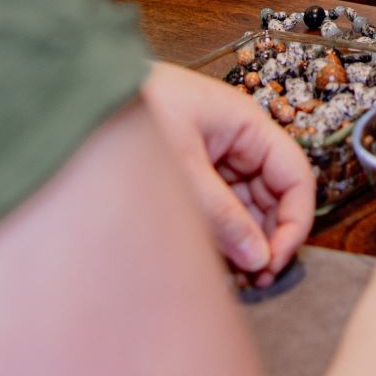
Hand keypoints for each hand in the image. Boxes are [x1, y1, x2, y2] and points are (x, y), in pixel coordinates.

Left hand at [139, 61, 314, 287]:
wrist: (80, 94)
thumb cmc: (133, 110)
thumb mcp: (182, 168)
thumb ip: (222, 215)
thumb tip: (257, 258)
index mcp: (247, 126)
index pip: (295, 176)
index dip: (295, 221)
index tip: (275, 261)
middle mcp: (238, 141)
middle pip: (274, 196)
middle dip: (269, 237)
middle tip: (253, 281)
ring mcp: (215, 157)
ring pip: (247, 206)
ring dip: (244, 241)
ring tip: (232, 276)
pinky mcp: (192, 172)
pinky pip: (220, 208)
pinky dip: (220, 234)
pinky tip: (210, 259)